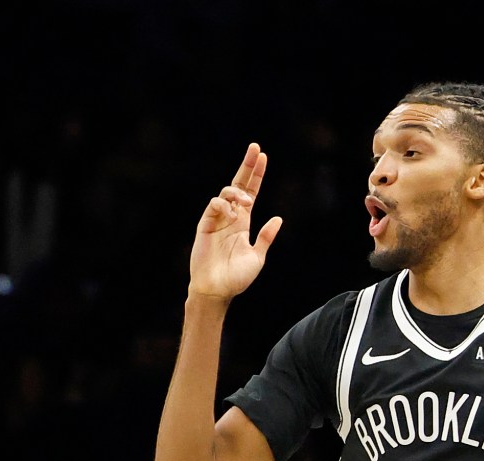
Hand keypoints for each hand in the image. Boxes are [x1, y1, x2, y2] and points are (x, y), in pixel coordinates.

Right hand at [189, 142, 282, 299]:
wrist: (217, 290)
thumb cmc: (236, 278)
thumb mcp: (258, 256)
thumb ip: (266, 237)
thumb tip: (278, 218)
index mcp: (243, 222)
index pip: (251, 192)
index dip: (257, 175)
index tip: (263, 157)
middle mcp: (230, 217)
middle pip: (238, 185)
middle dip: (247, 166)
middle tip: (255, 148)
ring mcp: (217, 219)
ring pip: (226, 193)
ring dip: (238, 192)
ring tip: (248, 203)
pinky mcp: (205, 224)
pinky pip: (213, 205)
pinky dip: (224, 204)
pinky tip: (231, 213)